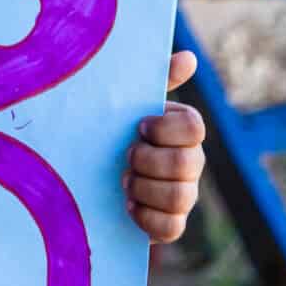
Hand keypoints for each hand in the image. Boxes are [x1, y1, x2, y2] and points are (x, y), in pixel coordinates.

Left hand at [126, 49, 207, 243]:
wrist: (91, 173)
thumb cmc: (114, 131)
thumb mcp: (127, 103)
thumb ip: (157, 79)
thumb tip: (190, 57)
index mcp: (183, 130)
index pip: (194, 127)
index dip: (165, 128)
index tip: (139, 127)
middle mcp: (191, 162)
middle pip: (187, 164)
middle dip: (149, 161)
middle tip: (125, 158)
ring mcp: (184, 195)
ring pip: (180, 197)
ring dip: (145, 188)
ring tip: (124, 182)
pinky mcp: (170, 223)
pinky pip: (172, 228)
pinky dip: (147, 218)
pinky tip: (128, 207)